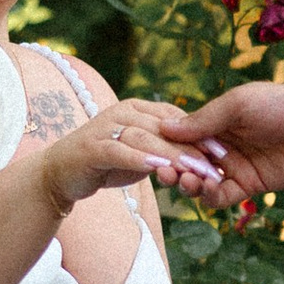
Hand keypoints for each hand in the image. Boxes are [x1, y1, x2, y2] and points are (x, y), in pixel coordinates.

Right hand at [37, 100, 221, 214]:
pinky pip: (120, 151)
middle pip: (165, 129)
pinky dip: (140, 160)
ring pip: (147, 139)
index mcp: (139, 109)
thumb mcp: (141, 151)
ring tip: (194, 172)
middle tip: (217, 167)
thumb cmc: (105, 161)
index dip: (201, 135)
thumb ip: (166, 145)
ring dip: (172, 156)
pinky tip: (159, 171)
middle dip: (193, 148)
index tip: (225, 154)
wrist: (59, 173)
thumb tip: (201, 150)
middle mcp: (124, 113)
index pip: (177, 119)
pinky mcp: (92, 148)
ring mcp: (106, 128)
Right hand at [176, 74, 283, 202]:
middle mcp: (223, 144)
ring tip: (187, 179)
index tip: (154, 152)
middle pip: (187, 162)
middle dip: (173, 167)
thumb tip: (164, 129)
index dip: (166, 146)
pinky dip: (209, 197)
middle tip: (166, 171)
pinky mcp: (252, 186)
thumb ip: (204, 120)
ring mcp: (236, 166)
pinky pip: (222, 197)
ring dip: (188, 183)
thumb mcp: (239, 104)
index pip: (182, 137)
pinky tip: (207, 189)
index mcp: (217, 121)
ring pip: (201, 182)